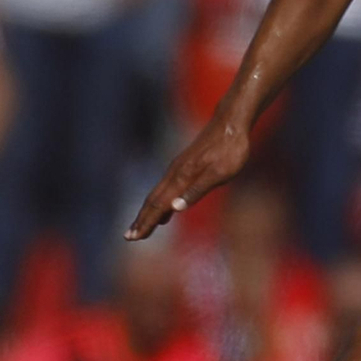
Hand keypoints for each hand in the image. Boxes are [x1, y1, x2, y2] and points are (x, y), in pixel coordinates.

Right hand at [126, 109, 250, 238]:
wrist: (231, 123)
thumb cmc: (230, 150)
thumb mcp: (219, 174)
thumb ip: (196, 191)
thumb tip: (174, 208)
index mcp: (182, 177)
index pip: (158, 205)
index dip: (146, 222)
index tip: (134, 237)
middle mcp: (175, 173)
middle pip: (153, 200)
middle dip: (141, 220)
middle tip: (129, 236)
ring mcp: (178, 168)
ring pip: (158, 193)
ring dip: (149, 212)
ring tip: (142, 227)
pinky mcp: (185, 165)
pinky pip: (167, 188)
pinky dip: (162, 201)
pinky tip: (167, 209)